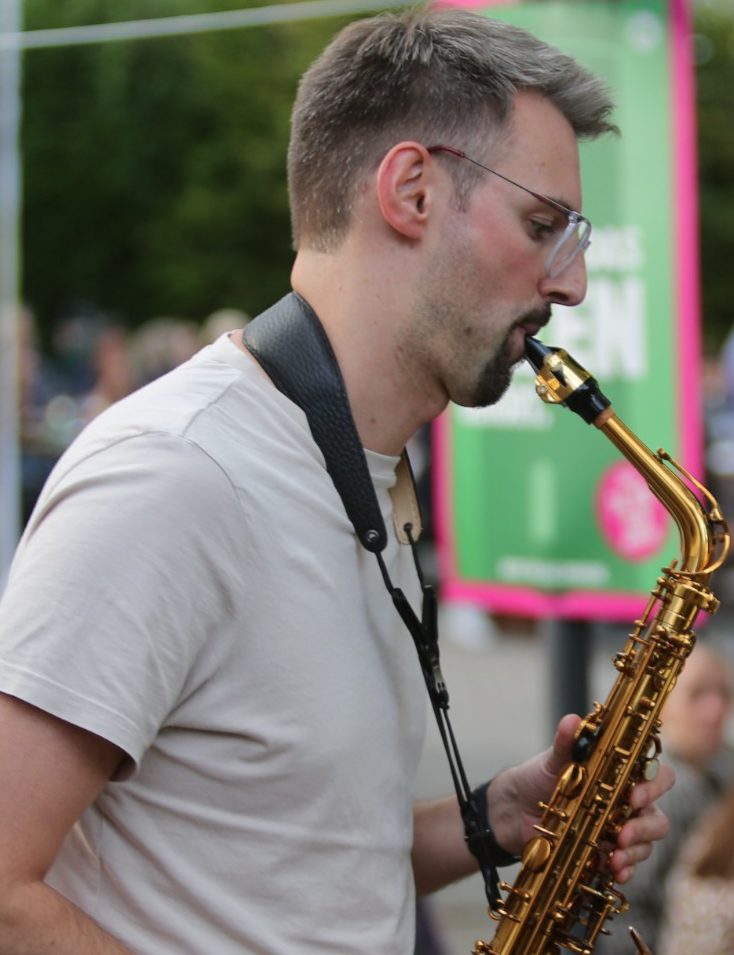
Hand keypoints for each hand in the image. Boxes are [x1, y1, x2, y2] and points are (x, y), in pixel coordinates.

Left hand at [487, 713, 674, 882]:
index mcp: (621, 774)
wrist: (514, 810)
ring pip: (646, 843)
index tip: (634, 795)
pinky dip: (625, 869)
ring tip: (616, 858)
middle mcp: (627, 802)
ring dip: (636, 852)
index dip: (653, 785)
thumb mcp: (552, 760)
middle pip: (657, 816)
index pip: (656, 775)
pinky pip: (628, 865)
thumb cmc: (539, 777)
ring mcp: (619, 829)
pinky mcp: (608, 852)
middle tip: (624, 834)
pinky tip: (615, 871)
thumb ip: (565, 742)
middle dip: (646, 827)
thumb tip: (572, 720)